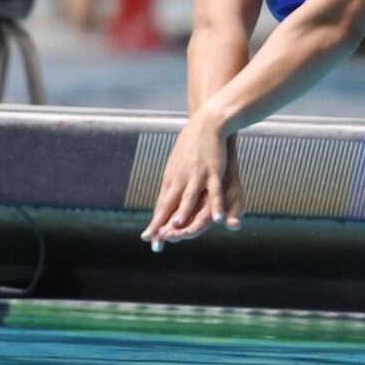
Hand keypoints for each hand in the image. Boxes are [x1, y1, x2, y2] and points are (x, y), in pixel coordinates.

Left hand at [141, 112, 243, 249]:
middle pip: (170, 204)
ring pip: (189, 197)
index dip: (154, 222)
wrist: (208, 123)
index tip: (147, 237)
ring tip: (178, 227)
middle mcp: (181, 179)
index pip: (161, 205)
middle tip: (156, 241)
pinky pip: (215, 192)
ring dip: (183, 212)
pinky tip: (217, 218)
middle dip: (162, 224)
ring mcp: (197, 176)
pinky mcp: (213, 171)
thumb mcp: (177, 164)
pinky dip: (216, 205)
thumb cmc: (192, 145)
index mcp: (171, 179)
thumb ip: (173, 183)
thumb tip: (166, 200)